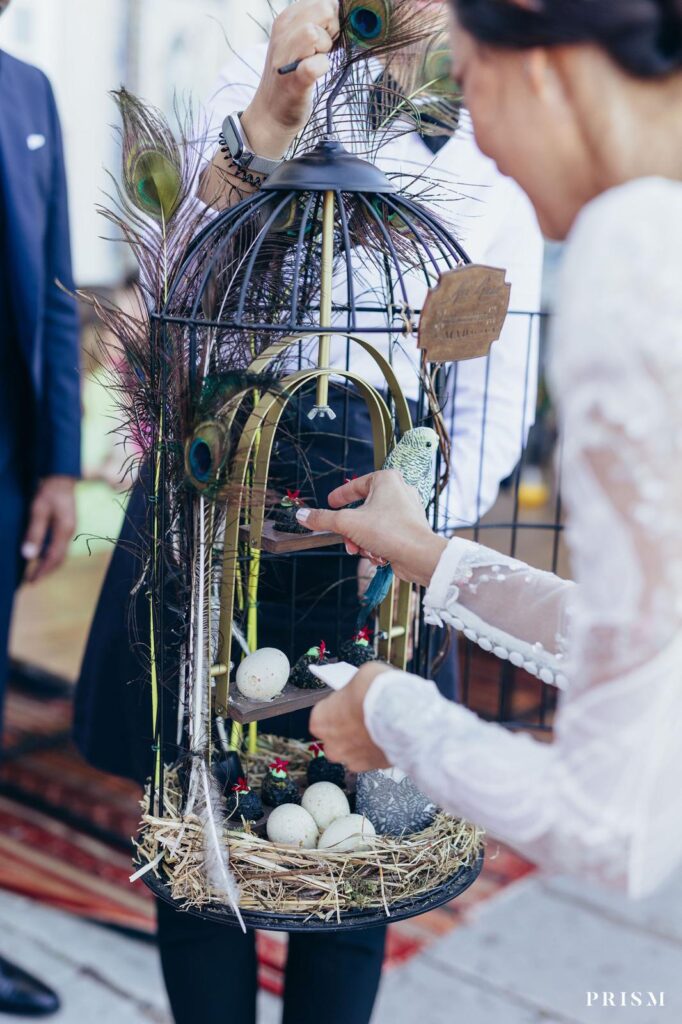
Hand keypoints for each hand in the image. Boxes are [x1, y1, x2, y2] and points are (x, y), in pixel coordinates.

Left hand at [21, 476, 76, 582]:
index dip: (42, 571)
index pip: (53, 558)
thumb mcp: (37, 511)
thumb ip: (34, 533)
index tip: (31, 581)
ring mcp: (70, 529)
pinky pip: (60, 546)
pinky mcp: (66, 526)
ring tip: (35, 571)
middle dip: (46, 571)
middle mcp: (70, 532)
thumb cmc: (48, 492)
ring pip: (60, 553)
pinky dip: (50, 555)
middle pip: (59, 559)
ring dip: (48, 564)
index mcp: (64, 530)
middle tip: (31, 580)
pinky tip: (40, 555)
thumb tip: (28, 556)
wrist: (61, 477)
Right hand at [241, 0, 340, 159]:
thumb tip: (338, 7)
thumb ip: (316, 23)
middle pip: (323, 10)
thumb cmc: (292, 76)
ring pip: (315, 33)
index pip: (322, 1)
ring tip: (317, 62)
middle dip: (332, 29)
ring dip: (326, 49)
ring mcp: (286, 56)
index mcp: (286, 19)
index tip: (326, 37)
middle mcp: (282, 32)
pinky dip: (322, 68)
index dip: (332, 18)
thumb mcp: (299, 41)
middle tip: (324, 50)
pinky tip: (316, 75)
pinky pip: (314, 65)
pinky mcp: (294, 81)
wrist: (270, 114)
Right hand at [296, 470, 447, 586]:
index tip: (330, 502)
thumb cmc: (388, 531)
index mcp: (386, 480)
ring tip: (362, 550)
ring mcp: (405, 511)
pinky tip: (377, 555)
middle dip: (351, 529)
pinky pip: (383, 534)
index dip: (340, 495)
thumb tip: (302, 515)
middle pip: (362, 509)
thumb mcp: (347, 523)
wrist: (418, 556)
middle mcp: (398, 491)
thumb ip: (322, 518)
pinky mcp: (408, 529)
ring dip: (361, 540)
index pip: (356, 485)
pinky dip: (376, 545)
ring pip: (371, 524)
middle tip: (346, 539)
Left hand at [310, 662, 392, 770]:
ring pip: (351, 750)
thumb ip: (354, 689)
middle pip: (335, 736)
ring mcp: (351, 758)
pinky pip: (369, 759)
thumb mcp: (361, 676)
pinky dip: (376, 750)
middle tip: (363, 715)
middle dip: (347, 728)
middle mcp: (332, 743)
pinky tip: (385, 738)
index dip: (338, 707)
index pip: (322, 714)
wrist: (403, 716)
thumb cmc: (378, 695)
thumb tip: (359, 689)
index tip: (349, 703)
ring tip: (377, 727)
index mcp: (321, 719)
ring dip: (361, 742)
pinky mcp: (371, 767)